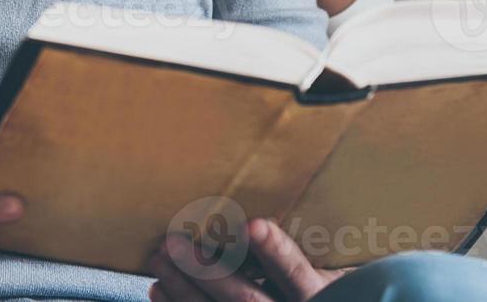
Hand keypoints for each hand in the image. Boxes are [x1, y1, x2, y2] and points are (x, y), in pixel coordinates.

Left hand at [146, 219, 348, 301]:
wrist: (318, 301)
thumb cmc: (320, 275)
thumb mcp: (327, 258)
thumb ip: (305, 236)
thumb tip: (258, 196)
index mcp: (316, 290)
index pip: (294, 271)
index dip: (274, 250)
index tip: (252, 225)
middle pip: (247, 299)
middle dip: (206, 272)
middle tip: (172, 243)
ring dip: (184, 289)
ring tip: (159, 260)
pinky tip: (158, 290)